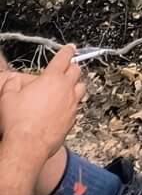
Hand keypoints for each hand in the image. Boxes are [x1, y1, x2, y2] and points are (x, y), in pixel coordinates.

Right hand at [0, 48, 82, 163]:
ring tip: (69, 87)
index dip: (67, 50)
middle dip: (72, 67)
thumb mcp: (8, 98)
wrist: (27, 146)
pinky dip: (73, 104)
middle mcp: (65, 89)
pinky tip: (65, 108)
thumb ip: (12, 84)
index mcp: (51, 78)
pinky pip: (77, 106)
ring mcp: (71, 104)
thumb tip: (13, 80)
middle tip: (67, 68)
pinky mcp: (73, 119)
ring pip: (81, 87)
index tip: (70, 48)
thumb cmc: (18, 122)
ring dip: (76, 85)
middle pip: (76, 70)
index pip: (64, 57)